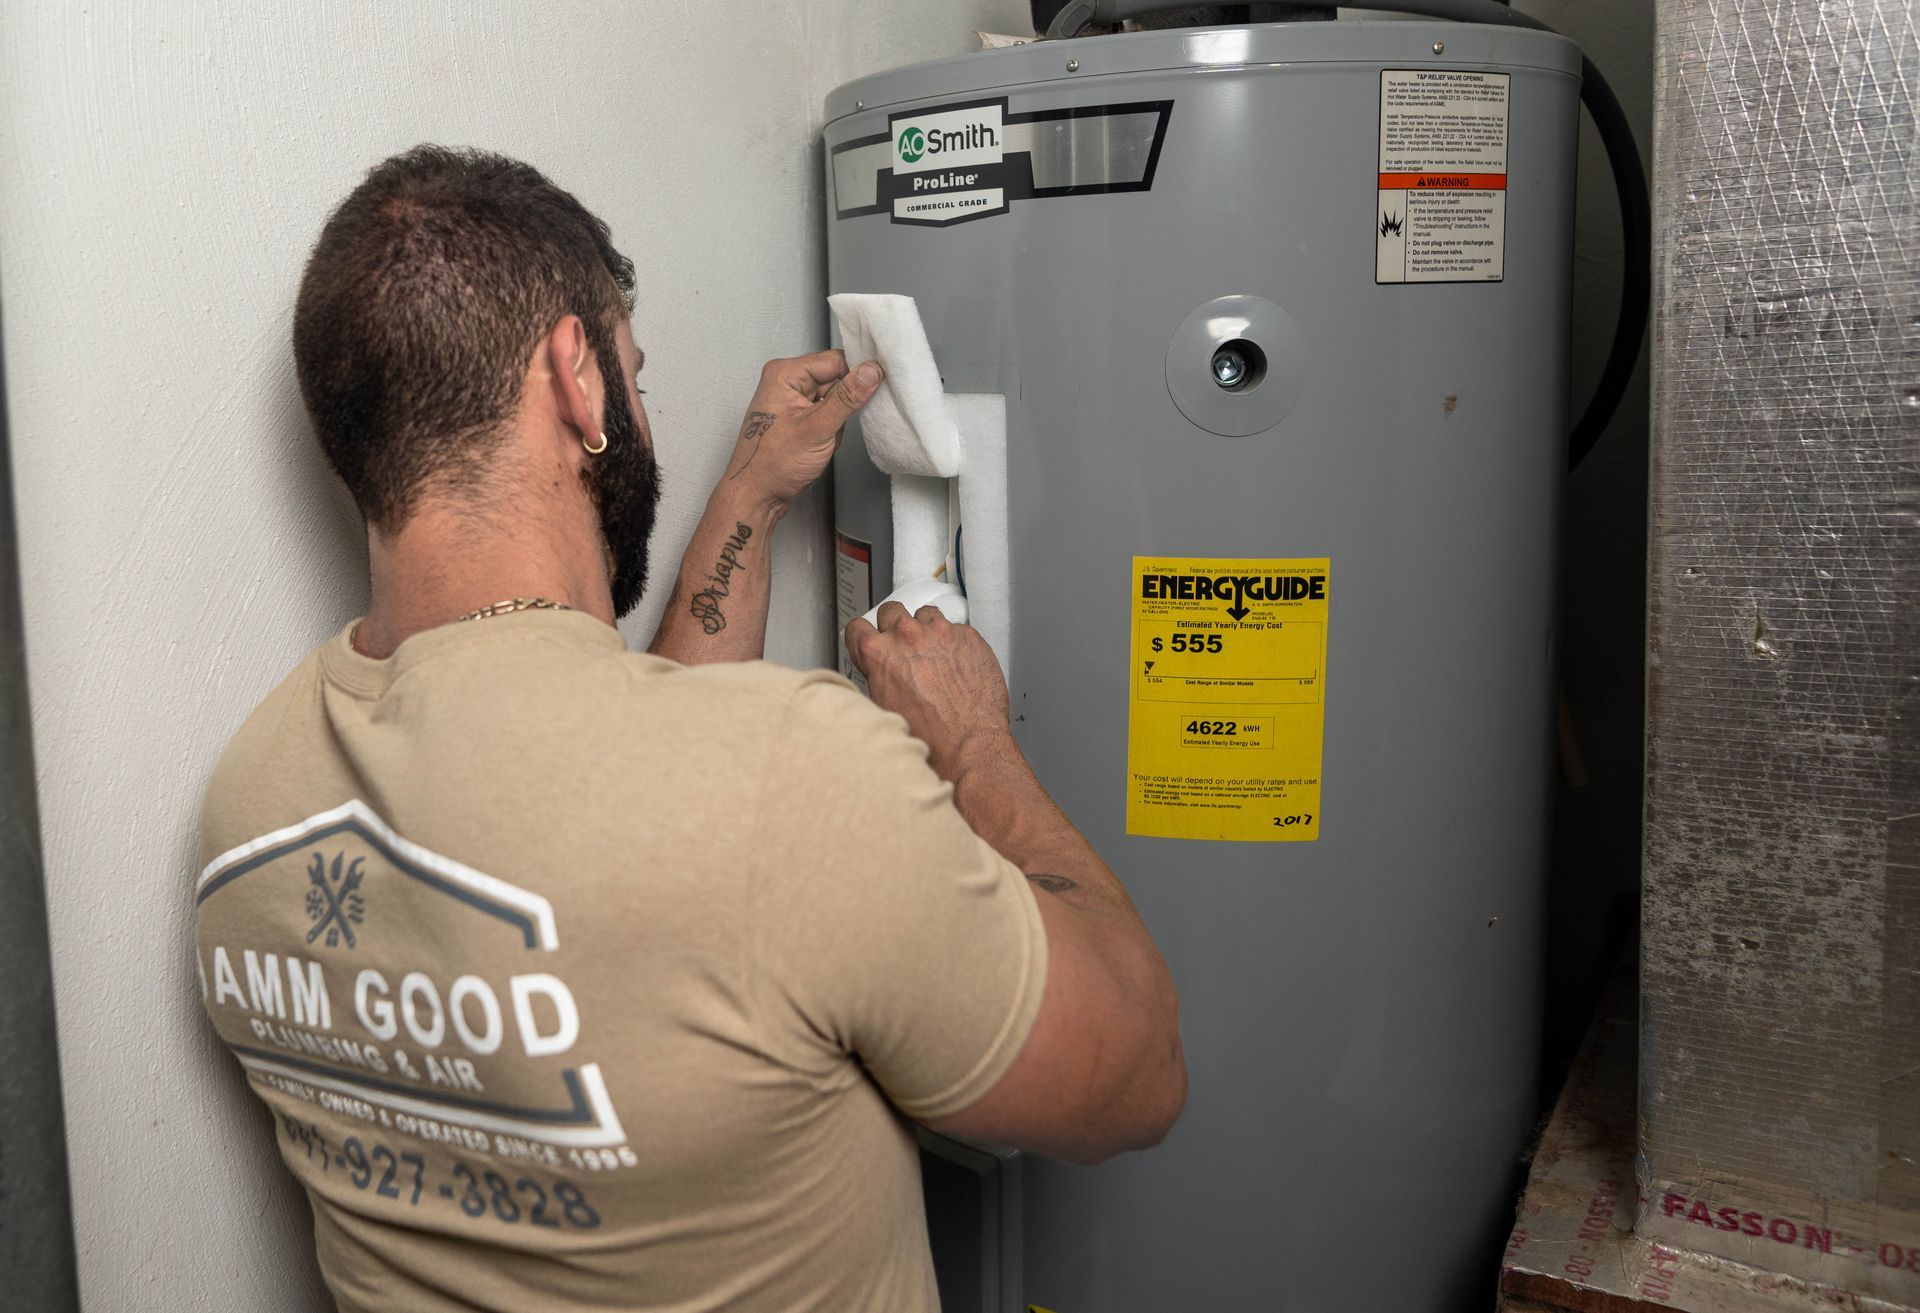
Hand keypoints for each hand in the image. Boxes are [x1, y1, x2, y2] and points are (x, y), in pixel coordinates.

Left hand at [723, 351, 882, 512]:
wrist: (757, 496)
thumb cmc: (772, 464)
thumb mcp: (818, 428)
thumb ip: (847, 397)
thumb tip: (870, 371)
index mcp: (784, 373)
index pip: (835, 359)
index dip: (856, 374)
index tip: (875, 387)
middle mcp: (786, 381)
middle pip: (836, 379)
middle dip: (843, 406)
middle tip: (834, 426)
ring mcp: (792, 400)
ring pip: (834, 400)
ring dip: (837, 422)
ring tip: (821, 439)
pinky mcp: (798, 416)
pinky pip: (827, 414)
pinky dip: (831, 430)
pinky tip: (819, 444)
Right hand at [846, 602, 1011, 778]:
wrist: (968, 746)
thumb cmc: (928, 737)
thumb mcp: (881, 708)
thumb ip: (876, 677)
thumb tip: (877, 672)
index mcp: (878, 653)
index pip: (857, 627)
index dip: (863, 637)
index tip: (869, 640)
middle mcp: (907, 636)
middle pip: (891, 611)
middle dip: (894, 627)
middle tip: (903, 647)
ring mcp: (940, 632)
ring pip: (925, 615)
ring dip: (926, 630)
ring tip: (933, 655)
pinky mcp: (968, 636)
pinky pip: (956, 629)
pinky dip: (954, 642)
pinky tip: (956, 664)